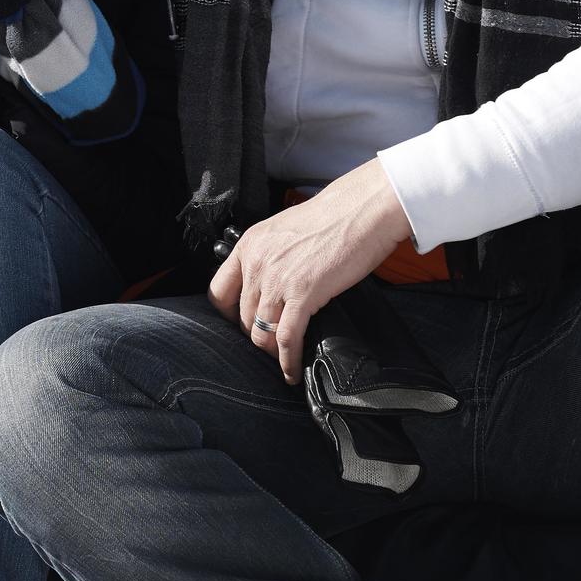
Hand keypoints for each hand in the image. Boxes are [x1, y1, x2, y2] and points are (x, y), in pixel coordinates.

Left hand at [207, 160, 414, 383]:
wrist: (362, 209)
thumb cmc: (333, 217)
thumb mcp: (285, 231)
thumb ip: (271, 256)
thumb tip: (274, 284)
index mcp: (249, 246)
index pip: (219, 292)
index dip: (228, 315)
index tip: (241, 324)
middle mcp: (256, 264)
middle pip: (242, 317)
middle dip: (255, 335)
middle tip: (271, 345)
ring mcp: (277, 280)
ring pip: (260, 332)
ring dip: (271, 352)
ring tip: (282, 361)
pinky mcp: (303, 295)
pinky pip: (286, 338)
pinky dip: (288, 360)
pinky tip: (292, 371)